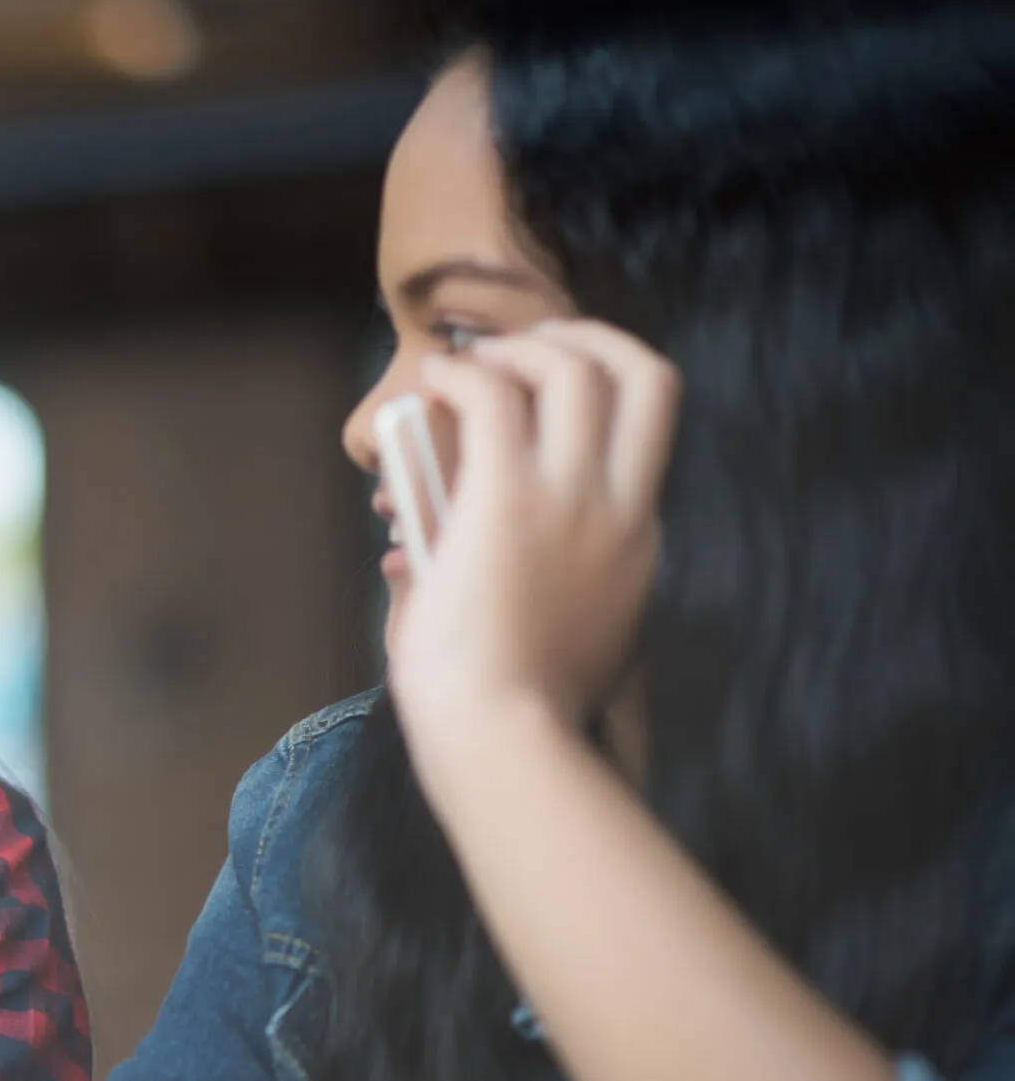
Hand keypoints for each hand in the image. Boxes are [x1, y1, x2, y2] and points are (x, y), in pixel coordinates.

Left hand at [387, 320, 678, 763]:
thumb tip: (434, 562)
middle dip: (592, 339)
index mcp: (640, 545)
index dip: (599, 395)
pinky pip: (493, 398)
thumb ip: (534, 590)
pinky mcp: (507, 501)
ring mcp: (573, 501)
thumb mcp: (559, 639)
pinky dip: (461, 376)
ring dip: (521, 349)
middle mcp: (622, 511)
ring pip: (578, 369)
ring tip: (471, 366)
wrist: (504, 740)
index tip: (549, 388)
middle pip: (649, 376)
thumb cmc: (516, 710)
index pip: (647, 437)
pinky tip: (430, 387)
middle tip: (529, 345)